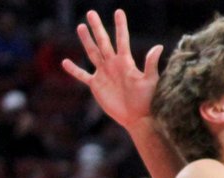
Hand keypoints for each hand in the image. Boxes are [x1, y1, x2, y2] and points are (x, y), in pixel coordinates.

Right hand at [62, 9, 160, 128]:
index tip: (118, 12)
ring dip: (86, 41)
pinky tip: (65, 62)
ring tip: (80, 27)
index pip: (122, 40)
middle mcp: (113, 65)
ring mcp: (104, 74)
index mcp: (126, 62)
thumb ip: (151, 64)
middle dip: (97, 28)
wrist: (139, 119)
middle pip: (103, 42)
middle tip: (91, 13)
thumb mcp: (150, 81)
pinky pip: (82, 76)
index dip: (120, 26)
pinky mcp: (96, 85)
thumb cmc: (148, 101)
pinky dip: (74, 70)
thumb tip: (158, 46)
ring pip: (92, 53)